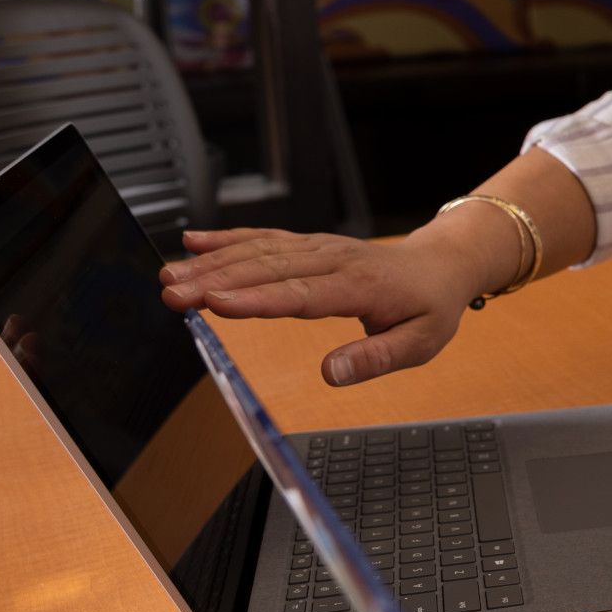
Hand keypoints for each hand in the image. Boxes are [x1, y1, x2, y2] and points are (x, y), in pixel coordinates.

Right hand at [157, 220, 491, 385]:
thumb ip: (377, 358)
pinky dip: (228, 238)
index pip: (303, 294)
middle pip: (268, 269)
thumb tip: (331, 374)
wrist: (442, 264)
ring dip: (211, 261)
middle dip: (215, 280)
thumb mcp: (421, 342)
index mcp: (361, 286)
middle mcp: (334, 261)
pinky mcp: (308, 245)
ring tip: (169, 274)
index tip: (216, 303)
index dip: (258, 299)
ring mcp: (318, 248)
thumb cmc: (430, 306)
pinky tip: (193, 241)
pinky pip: (265, 238)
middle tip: (171, 293)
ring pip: (259, 251)